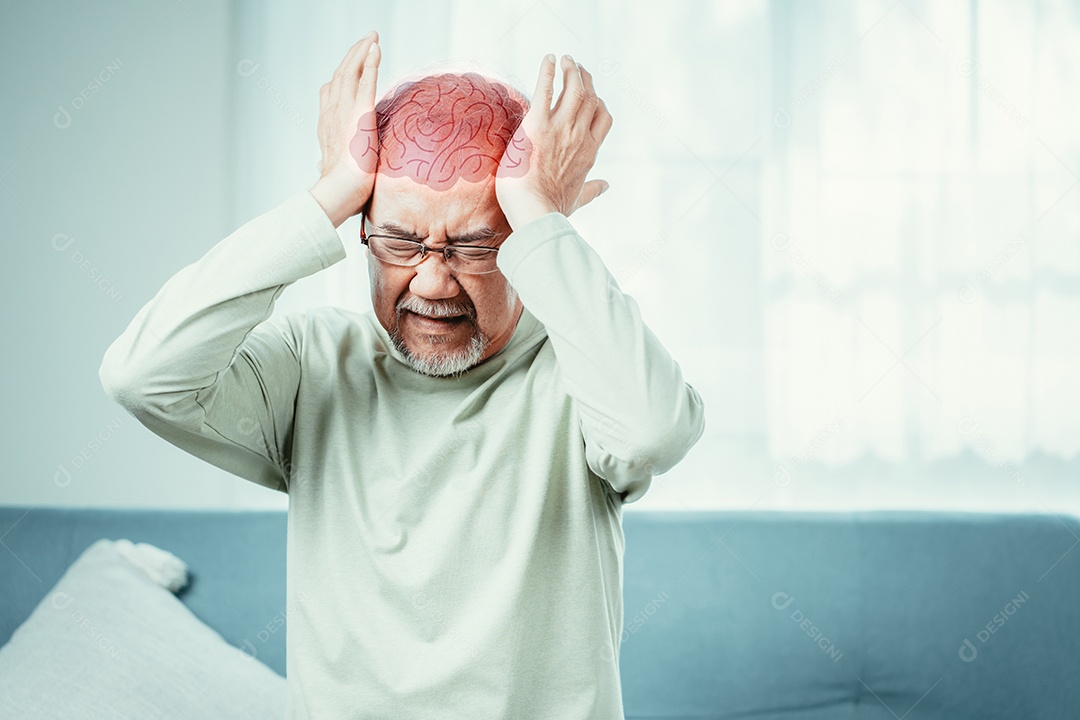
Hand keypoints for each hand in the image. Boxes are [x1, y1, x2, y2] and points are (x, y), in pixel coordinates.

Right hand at [309, 31, 381, 227]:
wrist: (340, 192)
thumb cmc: (340, 190)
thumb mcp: (331, 171)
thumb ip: (329, 164)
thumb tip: (320, 168)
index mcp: (327, 127)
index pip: (330, 95)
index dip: (338, 78)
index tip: (348, 68)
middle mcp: (331, 113)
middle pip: (340, 76)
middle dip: (352, 56)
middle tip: (365, 41)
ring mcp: (344, 111)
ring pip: (351, 72)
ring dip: (361, 52)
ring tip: (371, 38)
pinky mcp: (360, 112)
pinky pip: (365, 80)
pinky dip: (370, 61)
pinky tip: (375, 47)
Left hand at [495, 54, 613, 229]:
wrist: (534, 212)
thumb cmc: (552, 209)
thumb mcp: (577, 199)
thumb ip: (592, 190)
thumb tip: (606, 186)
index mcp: (589, 153)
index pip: (602, 118)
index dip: (598, 102)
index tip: (591, 94)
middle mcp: (579, 137)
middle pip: (590, 98)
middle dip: (586, 79)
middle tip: (577, 67)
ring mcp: (561, 129)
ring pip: (574, 89)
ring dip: (572, 71)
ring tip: (566, 59)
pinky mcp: (538, 125)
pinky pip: (546, 91)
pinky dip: (549, 72)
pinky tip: (549, 59)